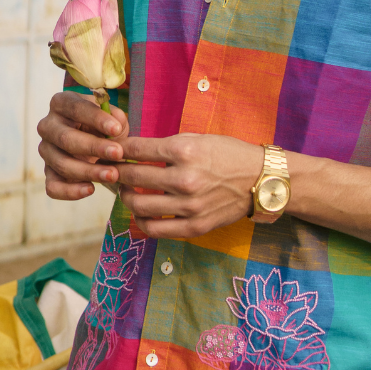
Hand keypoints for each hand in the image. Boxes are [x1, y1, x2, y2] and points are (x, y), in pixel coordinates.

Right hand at [38, 92, 128, 200]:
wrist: (97, 143)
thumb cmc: (104, 126)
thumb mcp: (112, 117)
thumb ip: (116, 118)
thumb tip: (116, 122)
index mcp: (61, 103)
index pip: (76, 108)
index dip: (96, 118)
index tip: (117, 129)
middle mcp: (48, 125)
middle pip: (65, 138)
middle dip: (94, 147)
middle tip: (118, 153)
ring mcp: (46, 150)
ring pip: (61, 163)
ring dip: (88, 171)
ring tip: (112, 175)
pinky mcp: (48, 172)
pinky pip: (52, 186)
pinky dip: (70, 191)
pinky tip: (91, 189)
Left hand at [115, 133, 263, 238]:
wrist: (260, 179)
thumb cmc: (228, 154)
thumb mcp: (197, 139)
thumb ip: (165, 146)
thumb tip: (130, 150)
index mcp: (184, 151)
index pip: (136, 150)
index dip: (117, 150)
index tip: (110, 151)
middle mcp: (184, 179)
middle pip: (132, 178)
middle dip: (116, 172)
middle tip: (112, 170)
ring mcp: (189, 206)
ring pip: (138, 206)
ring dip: (125, 197)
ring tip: (126, 191)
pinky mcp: (195, 226)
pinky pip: (155, 229)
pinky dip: (141, 221)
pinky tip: (141, 212)